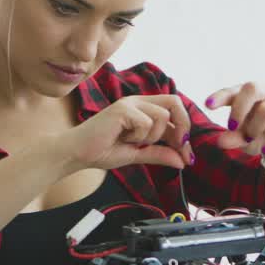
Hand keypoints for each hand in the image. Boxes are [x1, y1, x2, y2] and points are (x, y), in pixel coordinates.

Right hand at [62, 95, 193, 170]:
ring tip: (133, 142)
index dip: (185, 132)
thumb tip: (182, 162)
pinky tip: (123, 139)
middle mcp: (138, 102)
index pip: (174, 112)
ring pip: (162, 116)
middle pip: (175, 102)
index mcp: (143, 109)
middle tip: (178, 146)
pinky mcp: (122, 109)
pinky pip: (146, 123)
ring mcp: (130, 103)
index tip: (187, 156)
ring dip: (152, 136)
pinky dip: (139, 137)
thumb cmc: (102, 150)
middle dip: (182, 126)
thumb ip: (159, 154)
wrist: (78, 153)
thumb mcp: (138, 154)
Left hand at [205, 82, 264, 165]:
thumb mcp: (242, 136)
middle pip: (253, 88)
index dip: (220, 97)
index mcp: (248, 94)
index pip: (232, 91)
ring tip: (250, 141)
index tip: (207, 105)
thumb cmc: (257, 132)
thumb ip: (232, 138)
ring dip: (255, 129)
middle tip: (231, 127)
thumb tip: (220, 142)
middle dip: (239, 109)